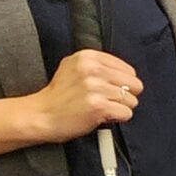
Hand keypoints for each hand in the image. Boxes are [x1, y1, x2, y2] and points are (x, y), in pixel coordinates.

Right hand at [20, 49, 140, 142]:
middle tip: (108, 100)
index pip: (128, 70)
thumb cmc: (58, 96)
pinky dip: (118, 118)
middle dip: (125, 95)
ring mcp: (96, 88)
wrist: (41, 115)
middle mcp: (93, 70)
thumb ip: (96, 65)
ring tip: (102, 108)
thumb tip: (125, 73)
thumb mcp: (72, 67)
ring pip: (131, 100)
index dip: (123, 83)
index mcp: (88, 57)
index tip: (111, 89)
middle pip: (134, 84)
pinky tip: (103, 116)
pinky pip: (126, 113)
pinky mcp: (99, 106)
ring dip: (120, 108)